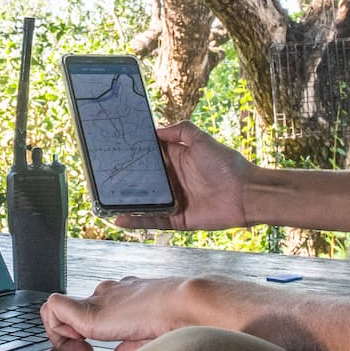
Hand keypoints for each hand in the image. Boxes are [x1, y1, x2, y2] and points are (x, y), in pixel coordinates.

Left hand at [40, 275, 209, 350]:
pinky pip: (53, 308)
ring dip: (60, 334)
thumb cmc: (178, 320)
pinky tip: (82, 345)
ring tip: (82, 349)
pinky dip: (58, 331)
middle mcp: (107, 294)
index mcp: (123, 297)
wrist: (184, 306)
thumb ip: (127, 347)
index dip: (81, 332)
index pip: (90, 308)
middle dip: (67, 334)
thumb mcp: (148, 338)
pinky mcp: (89, 309)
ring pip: (55, 308)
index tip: (92, 350)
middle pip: (69, 309)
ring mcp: (97, 298)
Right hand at [114, 122, 256, 230]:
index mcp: (178, 159)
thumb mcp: (202, 140)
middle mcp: (174, 180)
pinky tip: (119, 219)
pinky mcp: (178, 219)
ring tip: (105, 200)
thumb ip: (181, 130)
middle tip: (103, 177)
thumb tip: (155, 130)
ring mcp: (175, 200)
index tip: (115, 151)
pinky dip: (137, 220)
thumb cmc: (226, 164)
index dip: (135, 154)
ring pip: (145, 201)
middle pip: (145, 180)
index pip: (151, 157)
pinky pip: (154, 220)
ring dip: (127, 201)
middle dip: (126, 179)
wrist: (246, 194)